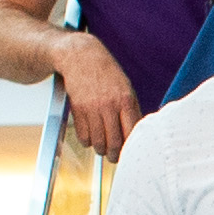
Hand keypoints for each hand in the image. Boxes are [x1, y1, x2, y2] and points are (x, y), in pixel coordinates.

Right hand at [53, 31, 143, 157]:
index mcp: (125, 100)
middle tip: (114, 158)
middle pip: (114, 142)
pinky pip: (83, 135)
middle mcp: (109, 105)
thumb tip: (136, 134)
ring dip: (100, 150)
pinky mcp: (78, 109)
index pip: (131, 132)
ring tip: (102, 149)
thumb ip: (131, 110)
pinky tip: (90, 139)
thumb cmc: (107, 73)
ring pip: (98, 141)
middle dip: (114, 155)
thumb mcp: (126, 88)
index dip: (130, 147)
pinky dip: (87, 142)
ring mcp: (92, 108)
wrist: (81, 56)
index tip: (129, 153)